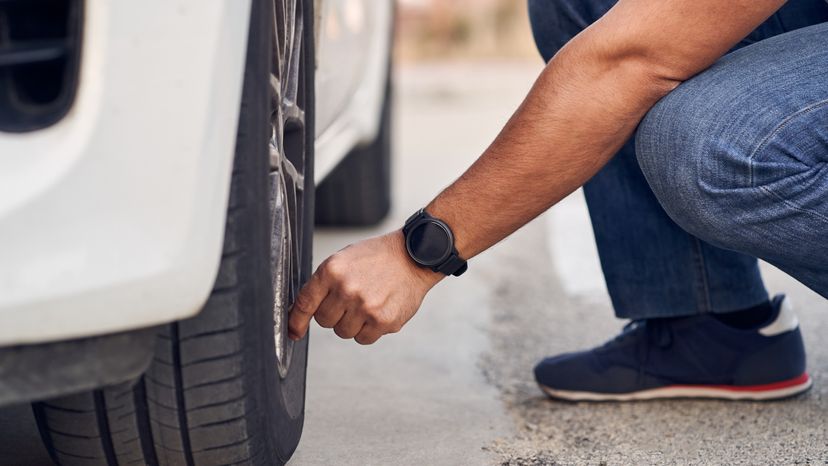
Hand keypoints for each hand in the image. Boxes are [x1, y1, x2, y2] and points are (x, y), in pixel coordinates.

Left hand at [288, 230, 443, 344]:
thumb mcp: (344, 260)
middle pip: (324, 321)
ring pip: (343, 332)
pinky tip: (378, 311)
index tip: (293, 332)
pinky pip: (363, 339)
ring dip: (352, 323)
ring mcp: (365, 307)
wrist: (413, 256)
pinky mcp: (383, 321)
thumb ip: (323, 284)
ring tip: (367, 302)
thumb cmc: (377, 257)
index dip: (296, 321)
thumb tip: (302, 312)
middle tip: (350, 300)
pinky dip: (368, 330)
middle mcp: (346, 289)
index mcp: (332, 271)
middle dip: (333, 314)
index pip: (305, 303)